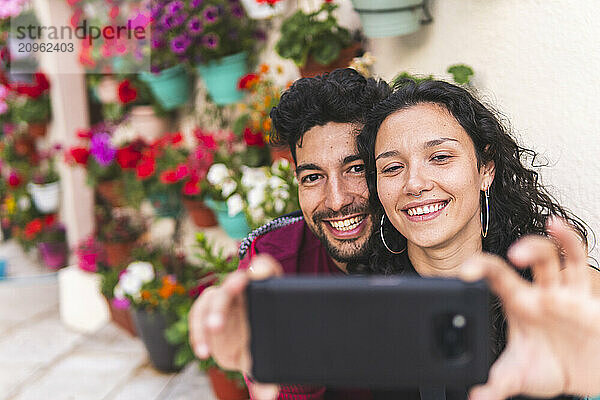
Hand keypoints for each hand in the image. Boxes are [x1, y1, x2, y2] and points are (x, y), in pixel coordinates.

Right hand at [189, 254, 282, 398]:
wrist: (250, 344)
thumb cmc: (263, 342)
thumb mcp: (266, 356)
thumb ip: (266, 374)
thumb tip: (267, 396)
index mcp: (265, 289)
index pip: (265, 268)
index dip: (261, 268)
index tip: (258, 274)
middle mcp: (244, 288)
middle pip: (234, 282)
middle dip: (225, 299)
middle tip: (218, 323)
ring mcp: (224, 297)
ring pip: (211, 298)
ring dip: (206, 319)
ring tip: (205, 348)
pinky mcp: (208, 308)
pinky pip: (198, 314)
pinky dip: (197, 332)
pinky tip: (202, 351)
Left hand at [460, 217, 599, 399]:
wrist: (590, 376)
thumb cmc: (553, 366)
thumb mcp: (520, 376)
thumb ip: (496, 384)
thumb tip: (474, 396)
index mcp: (519, 304)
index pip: (496, 278)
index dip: (480, 268)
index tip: (464, 271)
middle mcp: (540, 291)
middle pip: (528, 259)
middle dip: (521, 249)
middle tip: (511, 256)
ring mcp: (564, 290)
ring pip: (554, 256)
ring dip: (546, 244)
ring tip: (538, 238)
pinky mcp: (588, 297)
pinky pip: (581, 264)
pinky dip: (572, 242)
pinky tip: (560, 229)